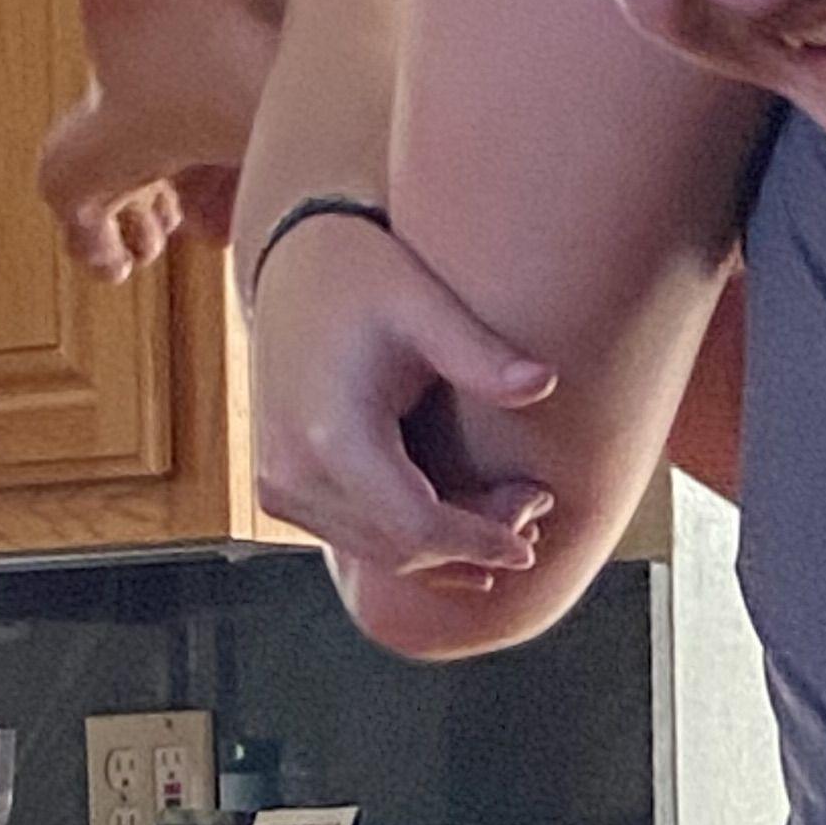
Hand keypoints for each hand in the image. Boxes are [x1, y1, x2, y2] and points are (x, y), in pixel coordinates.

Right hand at [250, 209, 563, 578]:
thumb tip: (545, 385)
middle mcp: (293, 471)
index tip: (531, 545)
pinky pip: (355, 539)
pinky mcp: (281, 491)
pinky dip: (410, 541)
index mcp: (332, 433)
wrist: (291, 271)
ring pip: (380, 553)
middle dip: (472, 546)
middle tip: (535, 512)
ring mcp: (281, 486)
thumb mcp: (423, 303)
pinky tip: (462, 526)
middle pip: (401, 548)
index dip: (480, 543)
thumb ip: (480, 353)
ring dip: (446, 551)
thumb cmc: (363, 279)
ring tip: (511, 516)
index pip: (417, 527)